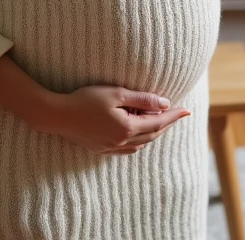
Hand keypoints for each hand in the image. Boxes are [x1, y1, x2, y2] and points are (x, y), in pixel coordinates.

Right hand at [35, 85, 191, 154]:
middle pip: (152, 136)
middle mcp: (121, 142)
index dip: (174, 116)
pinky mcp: (101, 150)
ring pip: (140, 144)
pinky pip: (128, 150)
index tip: (187, 111)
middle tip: (177, 114)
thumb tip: (165, 104)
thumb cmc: (85, 99)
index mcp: (127, 128)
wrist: (57, 115)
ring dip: (153, 134)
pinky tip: (138, 135)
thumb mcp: (116, 93)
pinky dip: (138, 142)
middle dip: (166, 125)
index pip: (158, 123)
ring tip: (160, 122)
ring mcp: (110, 148)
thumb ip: (142, 100)